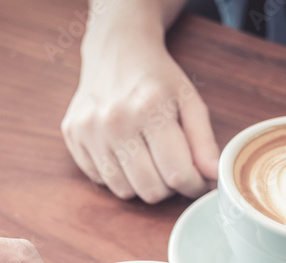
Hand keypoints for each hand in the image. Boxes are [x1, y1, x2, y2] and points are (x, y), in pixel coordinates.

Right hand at [61, 10, 218, 202]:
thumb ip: (204, 141)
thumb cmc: (157, 77)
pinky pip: (101, 180)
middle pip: (150, 189)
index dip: (194, 186)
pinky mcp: (72, 136)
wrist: (116, 49)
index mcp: (149, 109)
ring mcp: (89, 130)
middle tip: (172, 167)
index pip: (177, 173)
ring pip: (124, 191)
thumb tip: (213, 176)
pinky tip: (125, 151)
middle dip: (168, 187)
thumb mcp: (189, 100)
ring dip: (142, 184)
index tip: (198, 181)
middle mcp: (115, 121)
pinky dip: (118, 175)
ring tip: (149, 159)